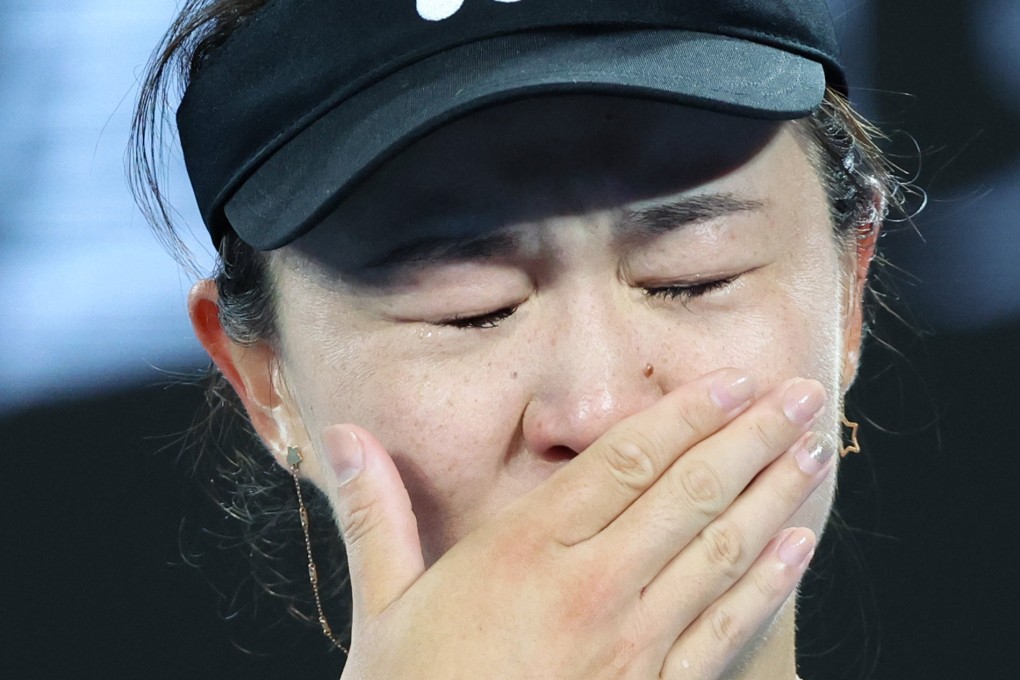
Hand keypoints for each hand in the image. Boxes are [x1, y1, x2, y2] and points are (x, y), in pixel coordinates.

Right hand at [323, 369, 829, 678]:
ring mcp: (631, 646)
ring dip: (774, 496)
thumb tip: (342, 437)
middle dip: (751, 438)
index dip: (687, 414)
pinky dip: (770, 583)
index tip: (733, 381)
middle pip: (688, 494)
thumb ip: (375, 514)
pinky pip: (726, 630)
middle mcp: (590, 588)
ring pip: (721, 553)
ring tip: (812, 453)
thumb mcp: (381, 608)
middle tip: (799, 395)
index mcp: (524, 553)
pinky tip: (799, 547)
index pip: (625, 461)